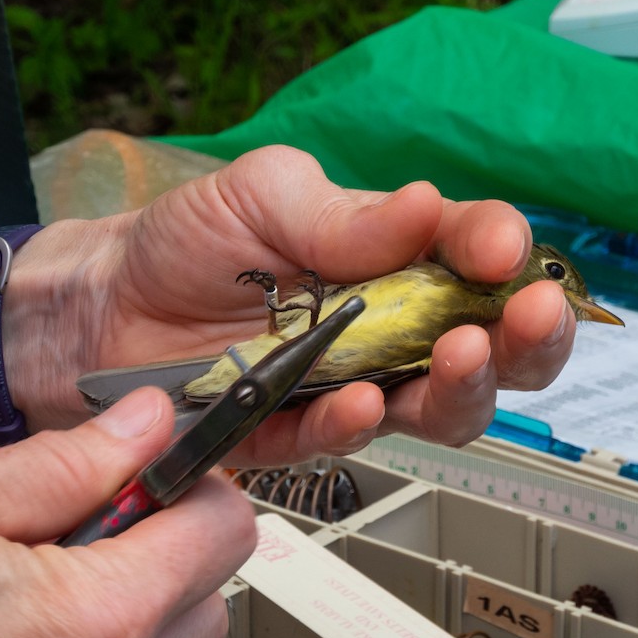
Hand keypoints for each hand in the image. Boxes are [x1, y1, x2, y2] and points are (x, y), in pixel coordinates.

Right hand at [0, 387, 255, 637]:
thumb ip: (76, 459)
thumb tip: (150, 423)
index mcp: (92, 621)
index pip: (224, 534)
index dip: (196, 485)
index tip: (154, 469)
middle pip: (212, 594)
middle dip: (173, 541)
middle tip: (96, 514)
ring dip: (149, 598)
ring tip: (60, 569)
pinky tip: (45, 620)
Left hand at [7, 145, 575, 464]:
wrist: (108, 304)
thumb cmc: (190, 241)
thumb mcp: (267, 195)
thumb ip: (346, 214)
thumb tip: (426, 208)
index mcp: (396, 260)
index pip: (477, 259)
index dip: (506, 255)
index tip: (506, 250)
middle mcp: (389, 329)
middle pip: (489, 349)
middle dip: (526, 338)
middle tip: (530, 318)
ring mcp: (349, 386)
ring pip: (437, 410)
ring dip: (462, 387)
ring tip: (460, 356)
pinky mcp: (295, 434)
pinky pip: (341, 442)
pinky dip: (358, 426)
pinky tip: (363, 403)